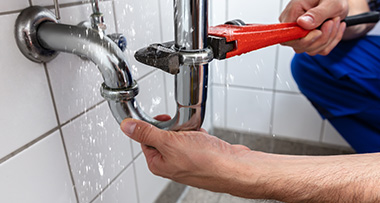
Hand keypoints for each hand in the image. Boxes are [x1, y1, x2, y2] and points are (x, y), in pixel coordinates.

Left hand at [120, 118, 253, 192]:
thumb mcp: (170, 142)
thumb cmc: (206, 161)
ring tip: (195, 134)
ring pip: (181, 136)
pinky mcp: (201, 155)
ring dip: (187, 130)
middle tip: (182, 128)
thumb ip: (147, 133)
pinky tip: (204, 138)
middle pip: (164, 136)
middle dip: (174, 127)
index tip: (162, 119)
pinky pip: (195, 138)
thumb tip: (127, 127)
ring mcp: (187, 159)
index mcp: (158, 163)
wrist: (234, 167)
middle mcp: (171, 163)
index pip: (146, 139)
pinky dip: (199, 134)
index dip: (153, 126)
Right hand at [279, 0, 347, 54]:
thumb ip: (316, 14)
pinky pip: (319, 49)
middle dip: (321, 38)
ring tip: (335, 21)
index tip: (319, 31)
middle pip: (299, 46)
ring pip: (311, 49)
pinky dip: (332, 41)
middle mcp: (293, 26)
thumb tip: (302, 23)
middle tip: (333, 21)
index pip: (287, 37)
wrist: (339, 0)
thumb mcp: (329, 2)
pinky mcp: (309, 40)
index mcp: (292, 14)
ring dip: (329, 38)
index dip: (303, 39)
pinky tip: (336, 28)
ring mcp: (300, 35)